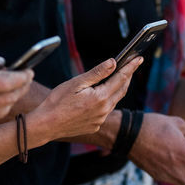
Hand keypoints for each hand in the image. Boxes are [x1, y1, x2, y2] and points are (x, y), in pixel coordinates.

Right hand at [26, 57, 141, 145]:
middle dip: (127, 76)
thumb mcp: (76, 83)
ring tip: (120, 77)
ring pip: (114, 101)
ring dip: (118, 88)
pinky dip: (107, 100)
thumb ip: (97, 73)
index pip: (120, 78)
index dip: (130, 67)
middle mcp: (104, 110)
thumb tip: (113, 62)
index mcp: (100, 98)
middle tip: (132, 64)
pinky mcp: (94, 126)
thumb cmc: (57, 102)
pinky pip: (105, 111)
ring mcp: (100, 120)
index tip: (138, 58)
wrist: (46, 125)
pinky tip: (102, 95)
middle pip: (121, 90)